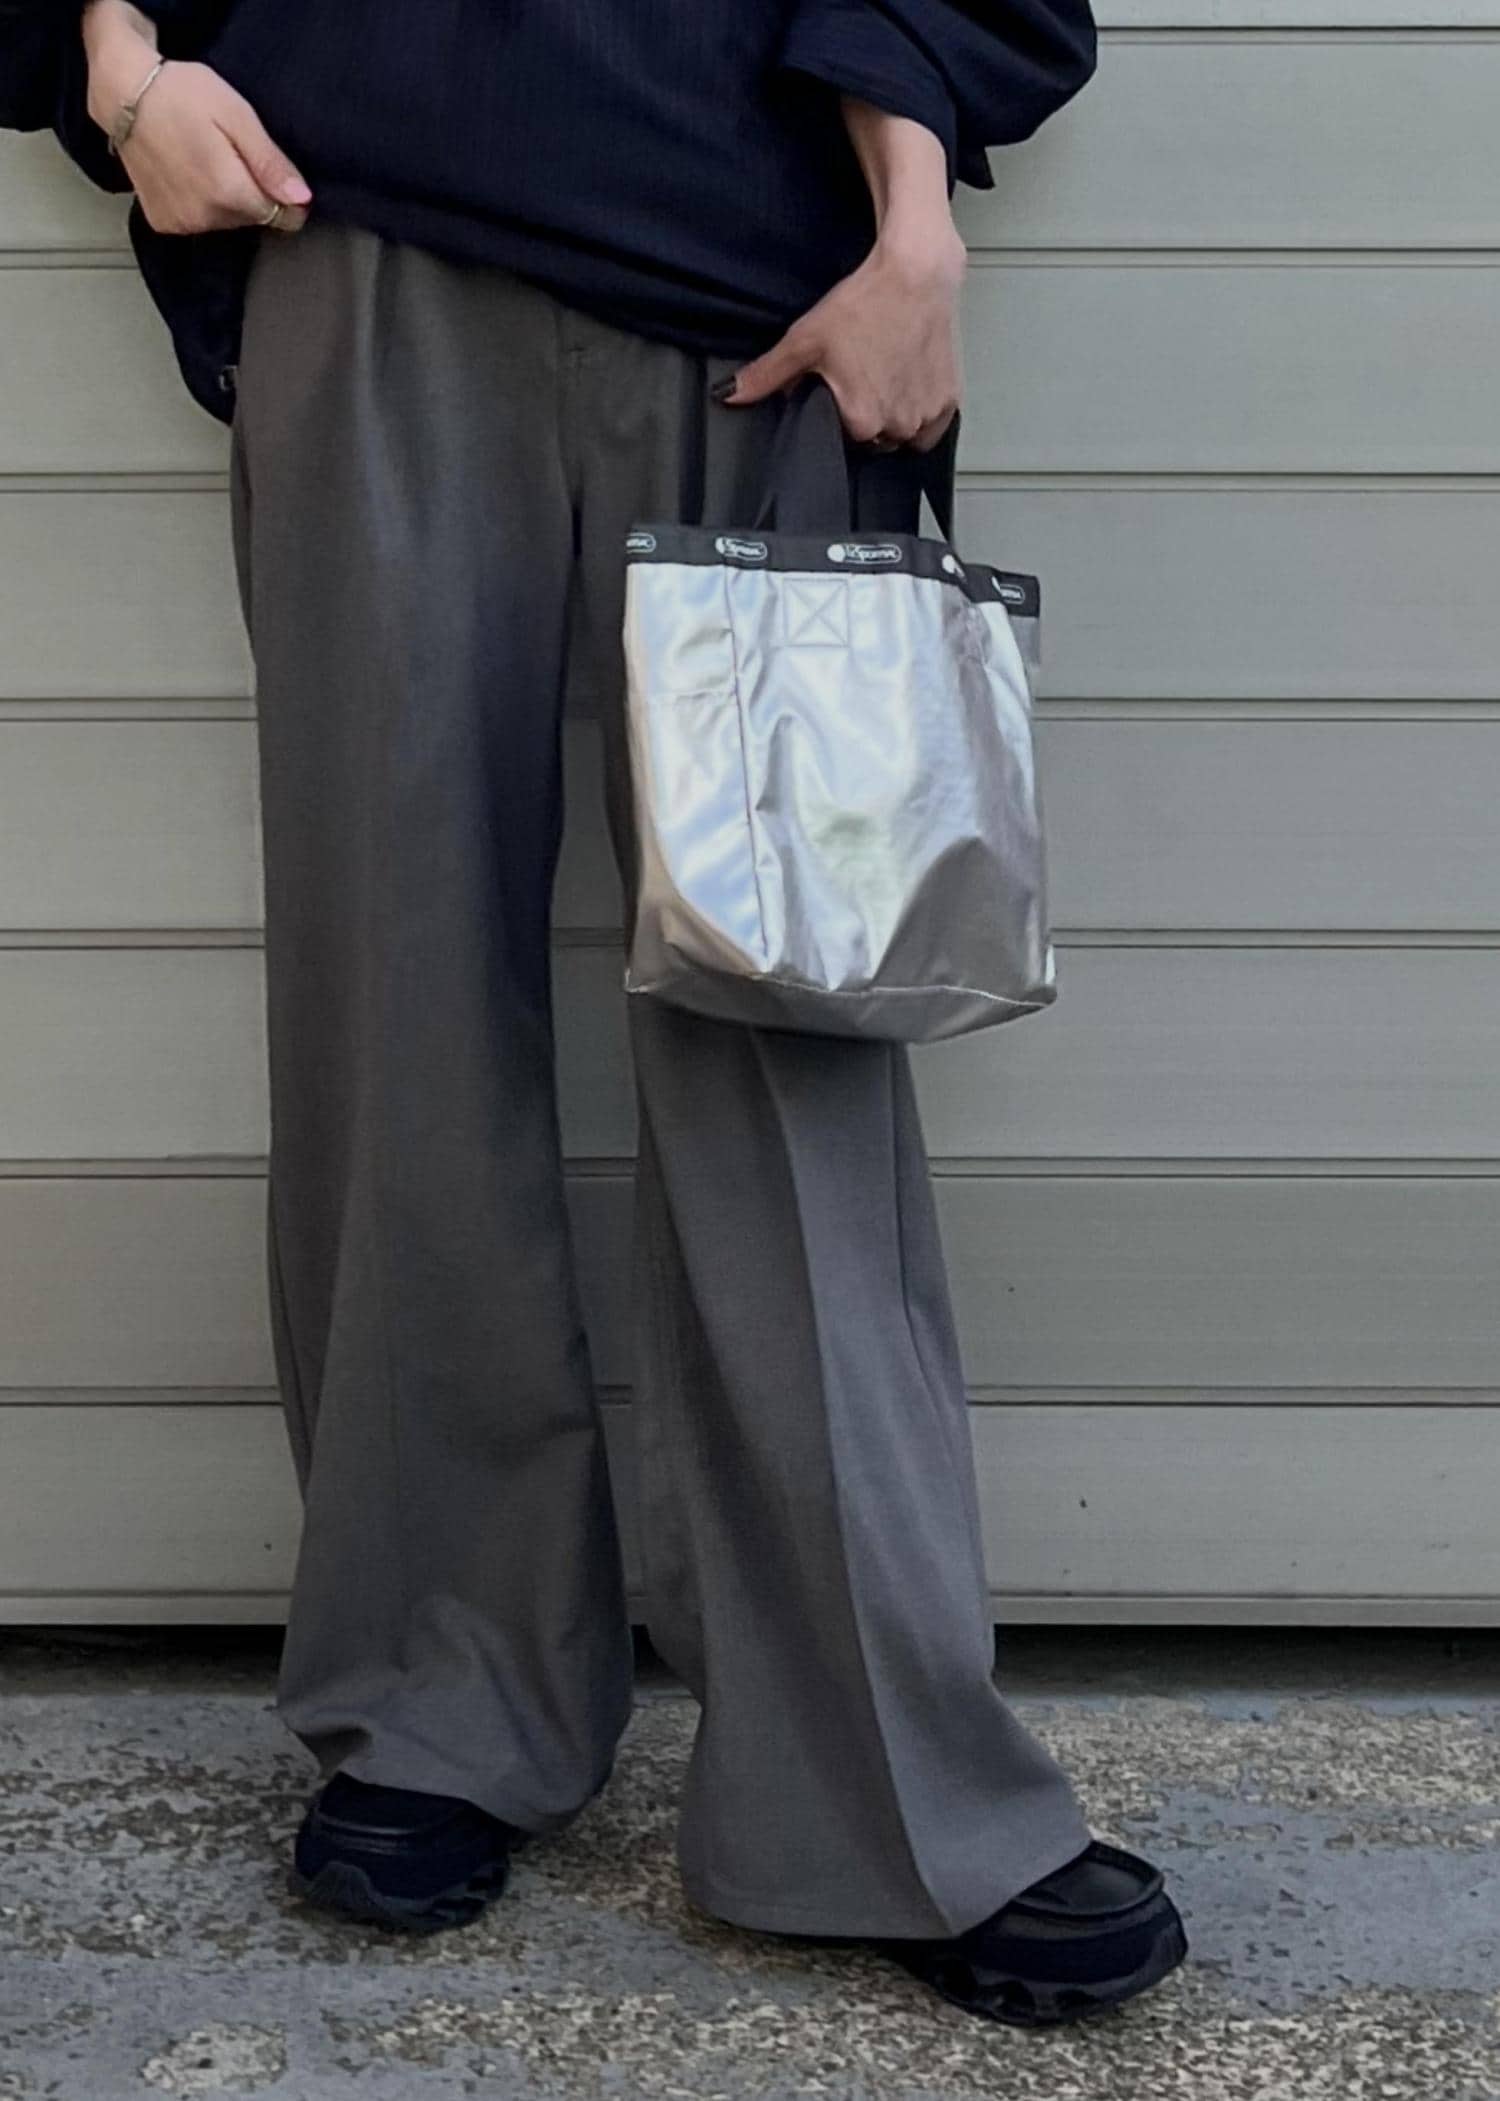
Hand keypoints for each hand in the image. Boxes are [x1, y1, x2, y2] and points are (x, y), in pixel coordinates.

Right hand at [83, 0, 310, 235]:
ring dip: (226, 199)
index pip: (282, 217)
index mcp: (229, 193)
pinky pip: (199, 222)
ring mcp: (181, 223)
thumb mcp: (236, 116)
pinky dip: (200, 204)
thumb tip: (302, 200)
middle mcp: (205, 218)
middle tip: (231, 153)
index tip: (275, 173)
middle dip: (253, 193)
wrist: (122, 93)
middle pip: (253, 219)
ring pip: (227, 222)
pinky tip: (188, 173)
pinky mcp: (163, 223)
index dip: (287, 198)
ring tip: (207, 159)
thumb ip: (270, 162)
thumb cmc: (180, 93)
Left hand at [717, 103, 965, 451]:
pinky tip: (909, 390)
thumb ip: (768, 375)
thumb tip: (729, 396)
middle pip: (874, 442)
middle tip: (864, 379)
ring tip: (886, 381)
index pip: (842, 440)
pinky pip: (931, 430)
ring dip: (894, 420)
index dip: (838, 415)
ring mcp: (926, 416)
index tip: (840, 389)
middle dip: (867, 419)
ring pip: (903, 438)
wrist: (916, 273)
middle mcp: (896, 427)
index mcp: (861, 421)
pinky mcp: (949, 402)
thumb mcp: (806, 338)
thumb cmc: (862, 304)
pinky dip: (921, 418)